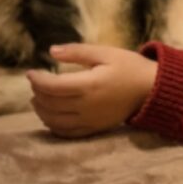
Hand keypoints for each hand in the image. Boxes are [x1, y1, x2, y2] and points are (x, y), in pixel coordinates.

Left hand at [27, 43, 156, 137]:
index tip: (30, 72)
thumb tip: (51, 51)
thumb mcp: (106, 53)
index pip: (52, 86)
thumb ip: (78, 51)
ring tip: (38, 98)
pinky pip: (66, 132)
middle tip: (36, 82)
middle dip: (37, 92)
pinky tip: (50, 115)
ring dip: (41, 110)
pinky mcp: (94, 129)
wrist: (152, 90)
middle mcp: (86, 106)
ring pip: (54, 121)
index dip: (37, 80)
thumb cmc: (130, 67)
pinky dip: (52, 125)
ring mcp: (90, 121)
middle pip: (50, 103)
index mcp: (89, 85)